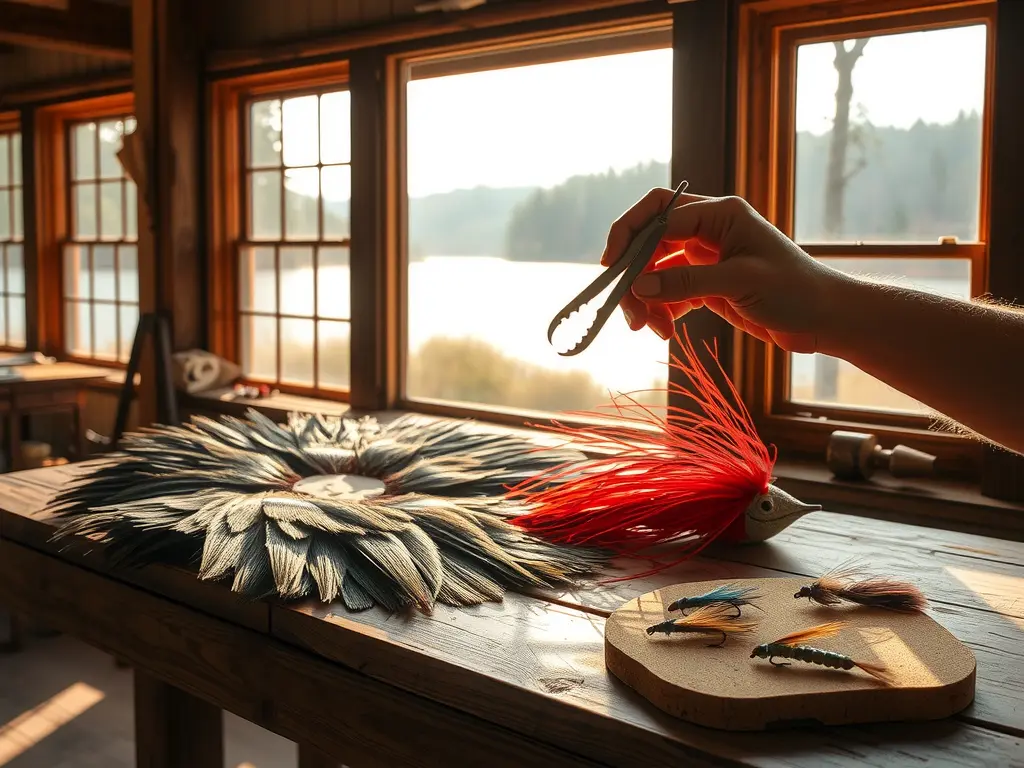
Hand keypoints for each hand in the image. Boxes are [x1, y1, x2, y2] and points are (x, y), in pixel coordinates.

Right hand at [601, 190, 845, 353]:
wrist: (825, 319)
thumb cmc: (795, 291)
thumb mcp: (739, 283)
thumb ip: (686, 283)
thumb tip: (639, 285)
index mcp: (719, 214)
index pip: (658, 213)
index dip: (629, 237)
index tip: (613, 270)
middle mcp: (709, 230)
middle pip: (651, 242)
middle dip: (634, 275)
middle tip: (628, 309)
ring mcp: (706, 258)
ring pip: (657, 271)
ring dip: (646, 298)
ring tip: (649, 328)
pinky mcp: (708, 285)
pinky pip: (670, 292)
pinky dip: (662, 310)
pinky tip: (665, 330)